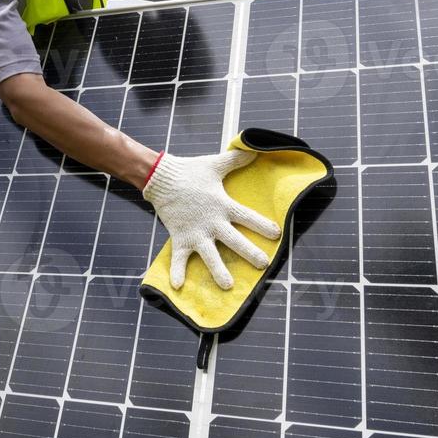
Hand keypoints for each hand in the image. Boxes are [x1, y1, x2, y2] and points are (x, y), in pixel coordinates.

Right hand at [142, 150, 281, 289]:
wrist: (161, 177)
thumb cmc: (190, 171)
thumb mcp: (215, 165)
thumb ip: (236, 160)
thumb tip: (254, 150)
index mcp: (222, 205)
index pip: (247, 217)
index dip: (262, 225)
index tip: (277, 234)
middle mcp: (211, 222)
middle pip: (234, 241)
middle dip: (249, 253)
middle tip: (263, 265)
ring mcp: (195, 232)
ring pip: (210, 255)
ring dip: (218, 270)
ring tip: (228, 286)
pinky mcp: (180, 237)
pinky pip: (179, 258)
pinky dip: (178, 271)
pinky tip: (179, 287)